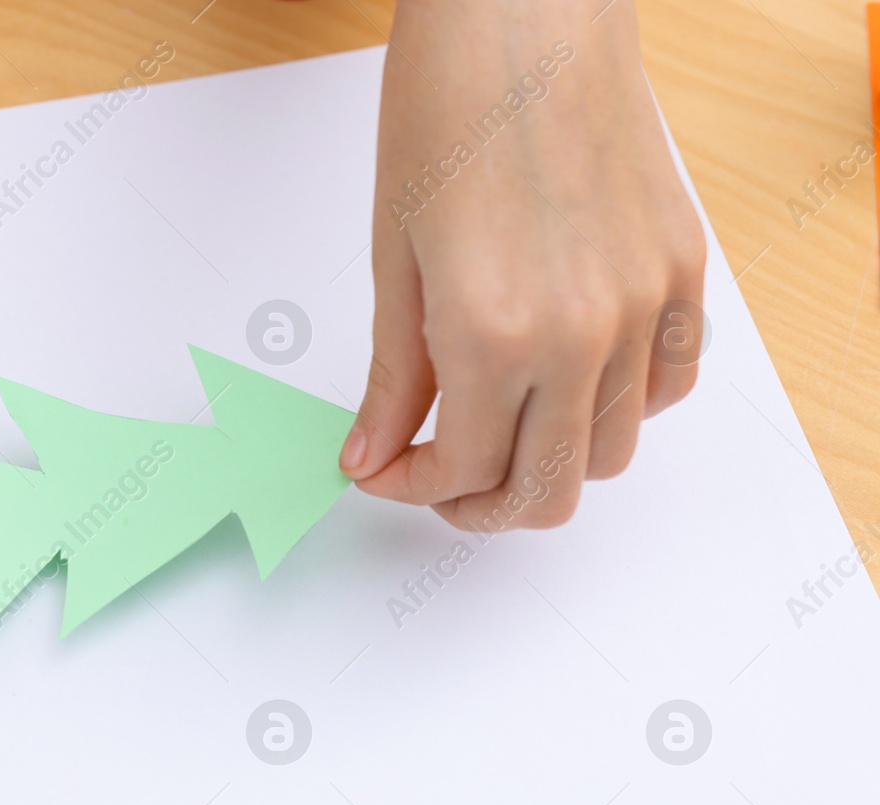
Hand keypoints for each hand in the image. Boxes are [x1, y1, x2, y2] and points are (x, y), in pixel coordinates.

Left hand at [339, 0, 704, 528]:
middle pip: (546, 490)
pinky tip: (567, 379)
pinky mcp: (683, 272)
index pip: (464, 473)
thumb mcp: (394, 261)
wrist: (527, 20)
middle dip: (481, 504)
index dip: (414, 487)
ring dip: (548, 462)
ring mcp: (645, 305)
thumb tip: (373, 455)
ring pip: (610, 452)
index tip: (387, 470)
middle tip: (440, 479)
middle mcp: (583, 334)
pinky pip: (666, 386)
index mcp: (494, 335)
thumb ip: (392, 378)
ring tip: (500, 426)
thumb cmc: (447, 114)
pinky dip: (617, 408)